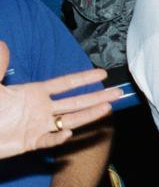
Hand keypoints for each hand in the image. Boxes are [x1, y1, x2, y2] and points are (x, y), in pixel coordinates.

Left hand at [0, 41, 120, 159]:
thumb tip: (1, 44)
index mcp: (35, 93)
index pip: (65, 84)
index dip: (83, 78)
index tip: (103, 73)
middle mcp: (42, 109)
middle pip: (76, 102)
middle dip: (97, 97)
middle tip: (118, 92)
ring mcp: (38, 126)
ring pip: (70, 120)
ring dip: (88, 115)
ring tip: (107, 108)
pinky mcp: (30, 143)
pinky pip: (49, 140)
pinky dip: (58, 138)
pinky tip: (68, 133)